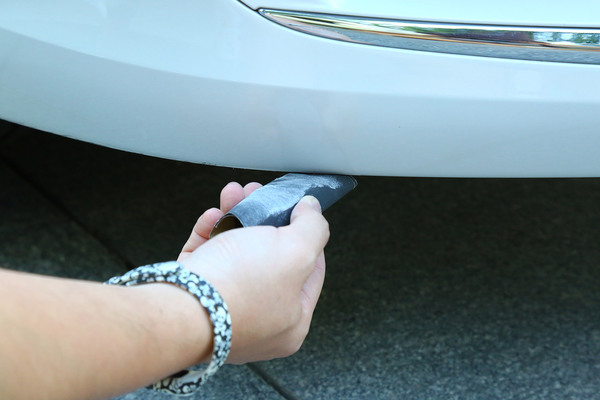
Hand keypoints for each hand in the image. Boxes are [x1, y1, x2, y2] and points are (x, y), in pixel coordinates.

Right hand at [178, 182, 328, 363]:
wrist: (181, 307)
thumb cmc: (240, 288)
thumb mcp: (298, 251)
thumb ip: (314, 228)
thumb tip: (313, 211)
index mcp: (292, 320)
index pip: (311, 272)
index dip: (308, 236)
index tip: (300, 213)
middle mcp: (260, 319)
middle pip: (270, 257)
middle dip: (265, 218)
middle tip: (260, 195)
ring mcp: (226, 308)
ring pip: (237, 253)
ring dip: (236, 217)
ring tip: (234, 194)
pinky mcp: (196, 295)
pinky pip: (209, 258)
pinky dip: (211, 232)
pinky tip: (213, 215)